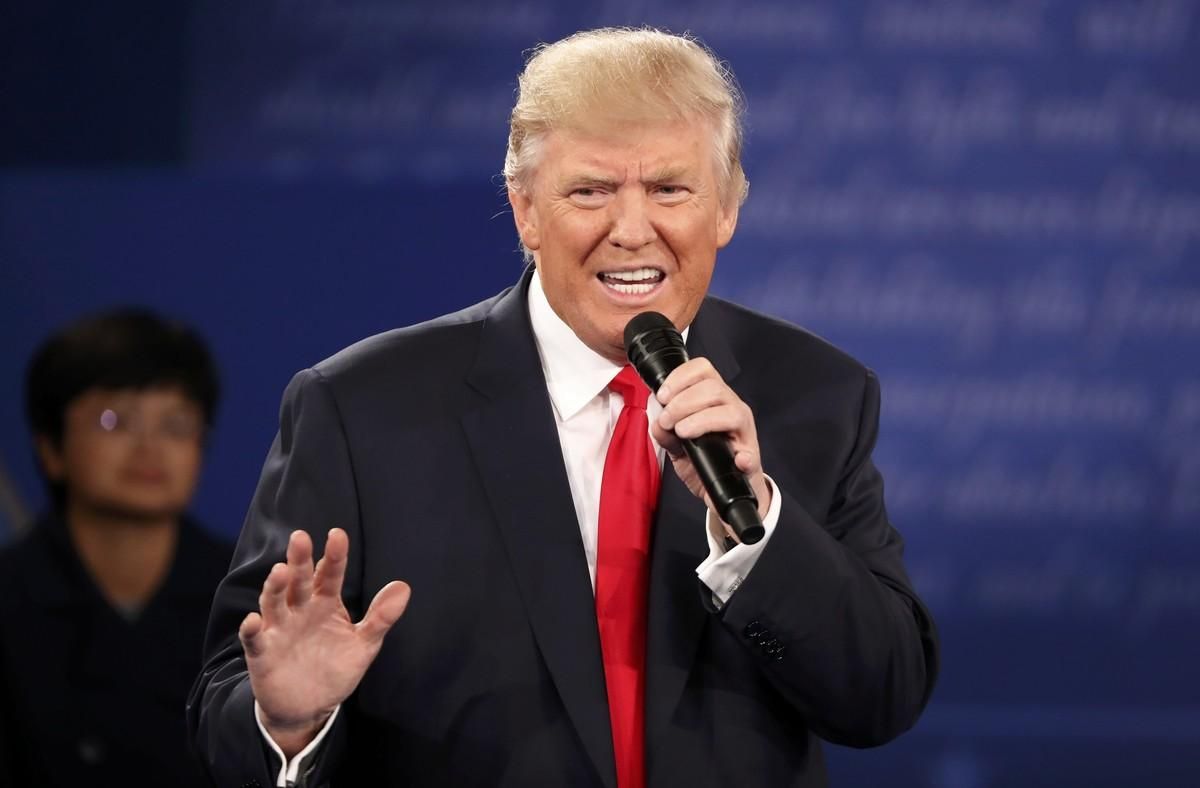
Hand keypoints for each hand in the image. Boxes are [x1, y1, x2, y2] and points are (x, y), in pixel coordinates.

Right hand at [238, 528, 410, 756]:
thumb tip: (403, 587)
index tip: (337, 535)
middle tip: (301, 538)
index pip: (330, 575)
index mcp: (325, 604)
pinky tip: (253, 620)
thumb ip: (381, 617)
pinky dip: (252, 629)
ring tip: (281, 571)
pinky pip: (254, 639)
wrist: (309, 707)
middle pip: (300, 581)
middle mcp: (300, 610)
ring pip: (274, 603)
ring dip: (275, 587)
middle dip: (300, 561)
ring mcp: (280, 629)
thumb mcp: (364, 644)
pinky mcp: (262, 653)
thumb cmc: (335, 668)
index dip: (334, 556)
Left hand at [651, 357, 771, 540]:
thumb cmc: (705, 462)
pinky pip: (750, 454)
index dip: (680, 377)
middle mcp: (732, 409)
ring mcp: (744, 433)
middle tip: (667, 420)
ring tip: (682, 432)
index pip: (703, 370)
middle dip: (683, 401)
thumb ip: (666, 434)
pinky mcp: (751, 459)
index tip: (662, 395)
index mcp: (714, 400)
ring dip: (700, 419)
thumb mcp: (678, 446)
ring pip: (731, 411)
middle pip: (714, 388)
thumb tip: (657, 424)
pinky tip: (735, 460)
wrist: (724, 492)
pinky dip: (743, 456)